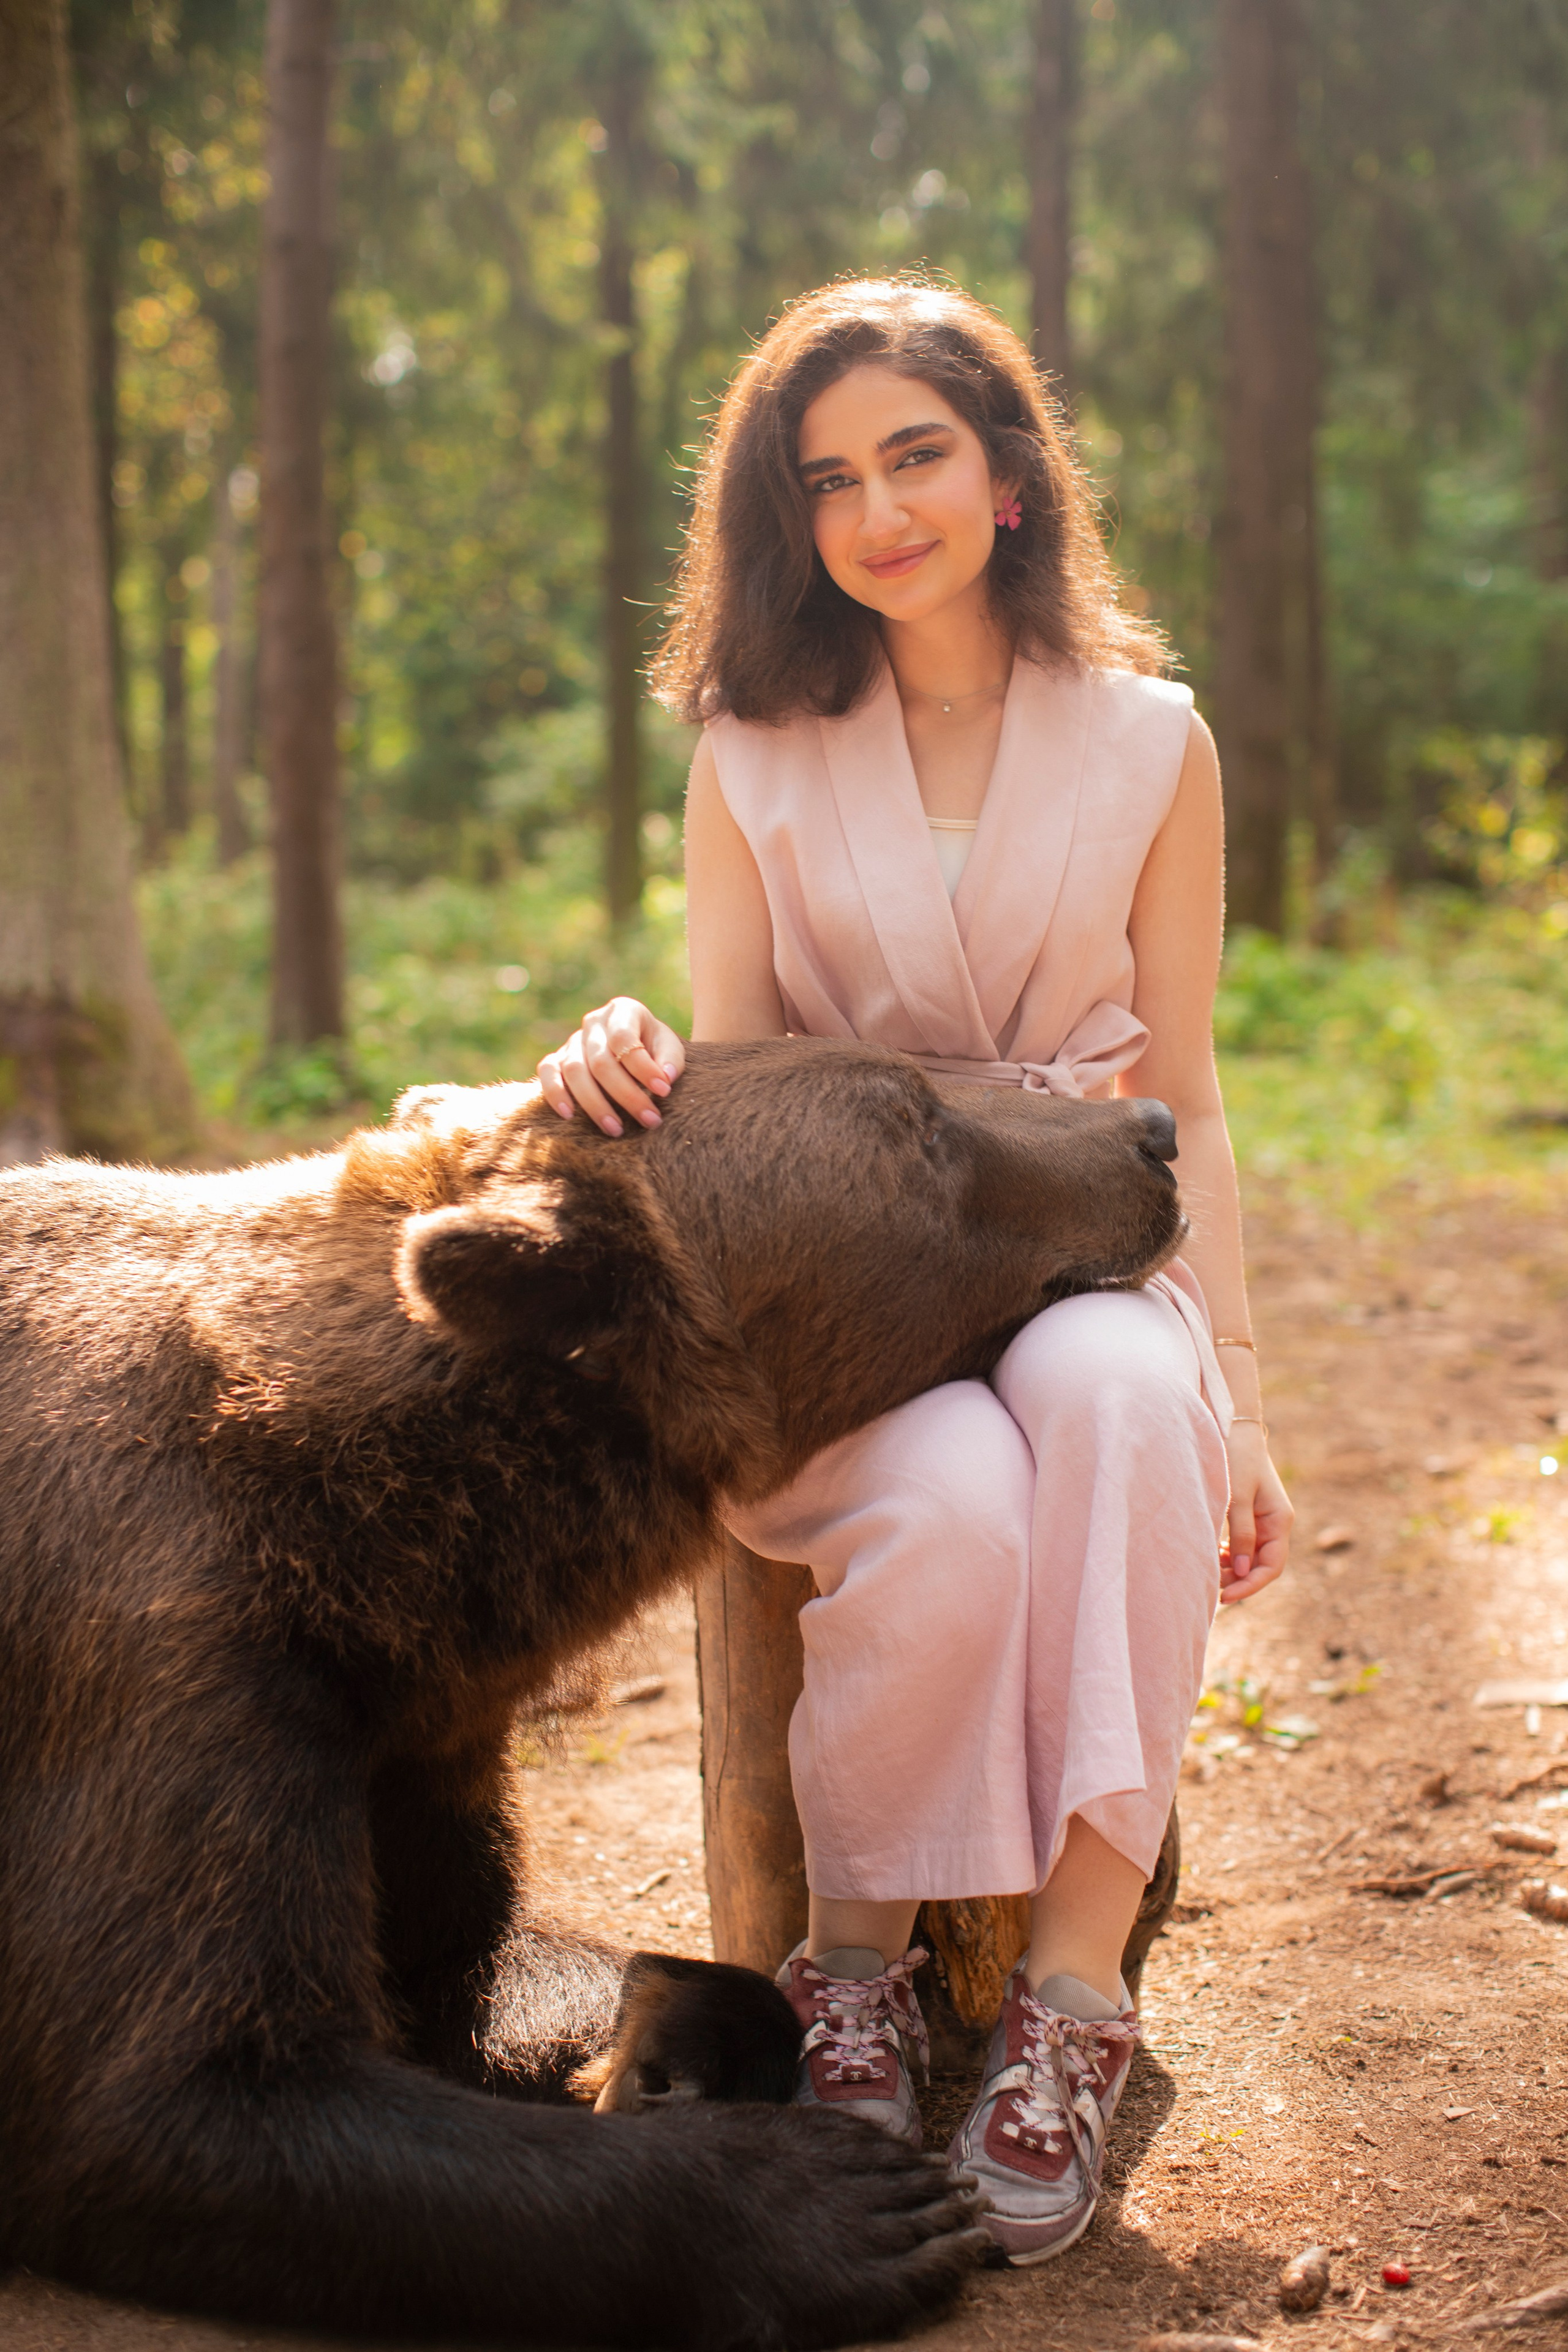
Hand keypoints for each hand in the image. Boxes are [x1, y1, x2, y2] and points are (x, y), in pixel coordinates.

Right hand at [536, 997, 685, 1137]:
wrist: (635, 1049)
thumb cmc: (654, 1049)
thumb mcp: (669, 1048)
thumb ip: (671, 1060)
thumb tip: (665, 1078)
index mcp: (623, 1011)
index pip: (624, 1038)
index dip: (643, 1067)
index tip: (664, 1092)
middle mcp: (593, 1022)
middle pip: (601, 1061)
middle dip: (626, 1095)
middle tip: (649, 1121)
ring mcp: (572, 1040)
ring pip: (575, 1071)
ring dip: (595, 1104)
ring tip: (616, 1130)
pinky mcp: (557, 1058)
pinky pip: (547, 1072)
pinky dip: (555, 1093)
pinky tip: (568, 1116)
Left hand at [1219, 1422, 1291, 1602]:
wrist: (1233, 1428)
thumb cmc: (1236, 1457)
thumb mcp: (1237, 1496)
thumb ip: (1240, 1533)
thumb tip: (1240, 1571)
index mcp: (1280, 1520)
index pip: (1271, 1566)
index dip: (1250, 1585)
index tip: (1225, 1596)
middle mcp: (1275, 1524)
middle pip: (1260, 1565)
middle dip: (1238, 1580)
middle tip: (1209, 1587)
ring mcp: (1263, 1520)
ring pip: (1250, 1557)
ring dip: (1231, 1569)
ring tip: (1207, 1572)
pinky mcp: (1249, 1514)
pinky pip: (1242, 1544)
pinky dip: (1228, 1554)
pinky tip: (1212, 1555)